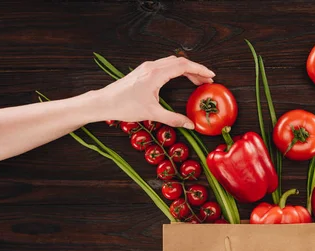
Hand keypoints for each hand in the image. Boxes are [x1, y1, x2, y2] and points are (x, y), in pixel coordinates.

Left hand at [93, 56, 214, 128]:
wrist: (104, 102)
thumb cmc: (125, 107)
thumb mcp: (152, 114)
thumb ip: (173, 119)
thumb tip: (190, 125)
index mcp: (155, 74)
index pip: (183, 66)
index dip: (199, 70)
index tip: (211, 76)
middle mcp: (152, 67)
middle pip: (180, 62)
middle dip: (196, 70)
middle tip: (207, 80)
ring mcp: (146, 67)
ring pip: (172, 62)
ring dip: (186, 69)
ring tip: (197, 80)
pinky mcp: (143, 71)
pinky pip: (165, 65)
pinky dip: (177, 70)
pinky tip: (180, 79)